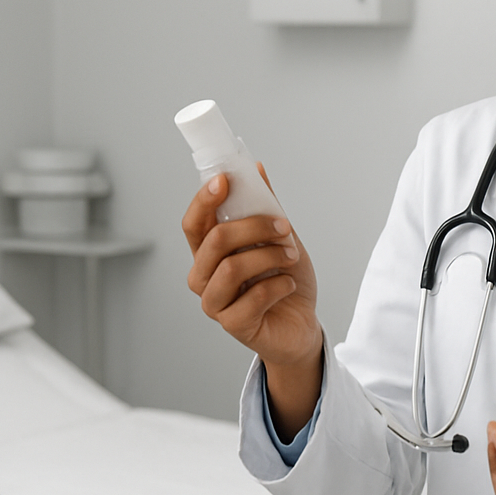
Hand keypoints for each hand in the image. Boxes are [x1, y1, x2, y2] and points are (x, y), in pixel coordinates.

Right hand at [182, 166, 322, 434]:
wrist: (301, 326)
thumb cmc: (283, 281)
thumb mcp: (279, 239)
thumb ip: (265, 207)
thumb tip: (256, 168)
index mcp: (210, 252)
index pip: (194, 223)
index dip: (204, 200)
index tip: (225, 179)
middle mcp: (204, 276)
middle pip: (214, 240)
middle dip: (253, 227)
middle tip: (283, 226)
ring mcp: (215, 303)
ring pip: (232, 268)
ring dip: (269, 256)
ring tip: (291, 257)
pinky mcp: (233, 325)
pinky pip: (253, 297)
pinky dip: (278, 285)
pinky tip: (288, 285)